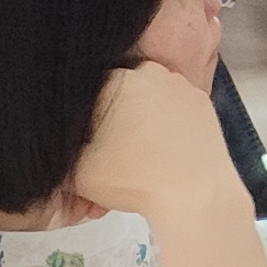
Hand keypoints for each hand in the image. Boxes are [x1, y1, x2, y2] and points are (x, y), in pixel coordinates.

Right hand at [63, 64, 245, 223]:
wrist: (194, 192)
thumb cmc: (134, 177)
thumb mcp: (75, 169)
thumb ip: (63, 150)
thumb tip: (64, 146)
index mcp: (116, 80)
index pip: (88, 91)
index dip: (84, 119)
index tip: (87, 141)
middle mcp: (152, 73)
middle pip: (121, 93)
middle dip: (112, 118)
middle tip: (110, 149)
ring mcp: (181, 85)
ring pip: (149, 99)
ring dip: (139, 120)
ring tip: (137, 153)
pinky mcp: (203, 102)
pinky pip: (173, 109)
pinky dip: (165, 125)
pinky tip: (161, 149)